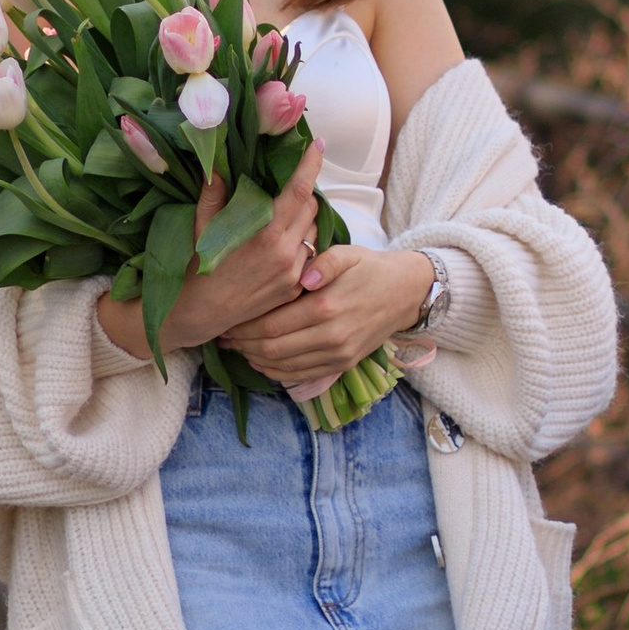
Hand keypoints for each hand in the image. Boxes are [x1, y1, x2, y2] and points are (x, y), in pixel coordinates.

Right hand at [94, 146, 326, 362]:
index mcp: (265, 234)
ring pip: (314, 231)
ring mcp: (294, 273)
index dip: (311, 164)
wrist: (201, 314)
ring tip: (283, 218)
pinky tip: (283, 244)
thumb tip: (215, 164)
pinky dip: (302, 243)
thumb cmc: (198, 268)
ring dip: (304, 218)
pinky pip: (310, 255)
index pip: (299, 191)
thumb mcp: (202, 227)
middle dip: (304, 192)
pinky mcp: (295, 288)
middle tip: (287, 187)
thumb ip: (213, 194)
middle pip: (311, 207)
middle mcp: (286, 253)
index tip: (319, 144)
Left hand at [224, 246, 434, 401]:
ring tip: (236, 348)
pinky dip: (277, 373)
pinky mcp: (343, 364)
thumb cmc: (369, 268)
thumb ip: (323, 261)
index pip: (272, 324)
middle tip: (223, 336)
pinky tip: (261, 362)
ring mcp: (338, 354)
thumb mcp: (347, 253)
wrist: (405, 292)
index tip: (226, 321)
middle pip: (273, 348)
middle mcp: (331, 336)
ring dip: (256, 359)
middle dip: (243, 344)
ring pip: (285, 365)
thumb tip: (303, 274)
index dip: (245, 327)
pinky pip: (302, 376)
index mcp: (326, 306)